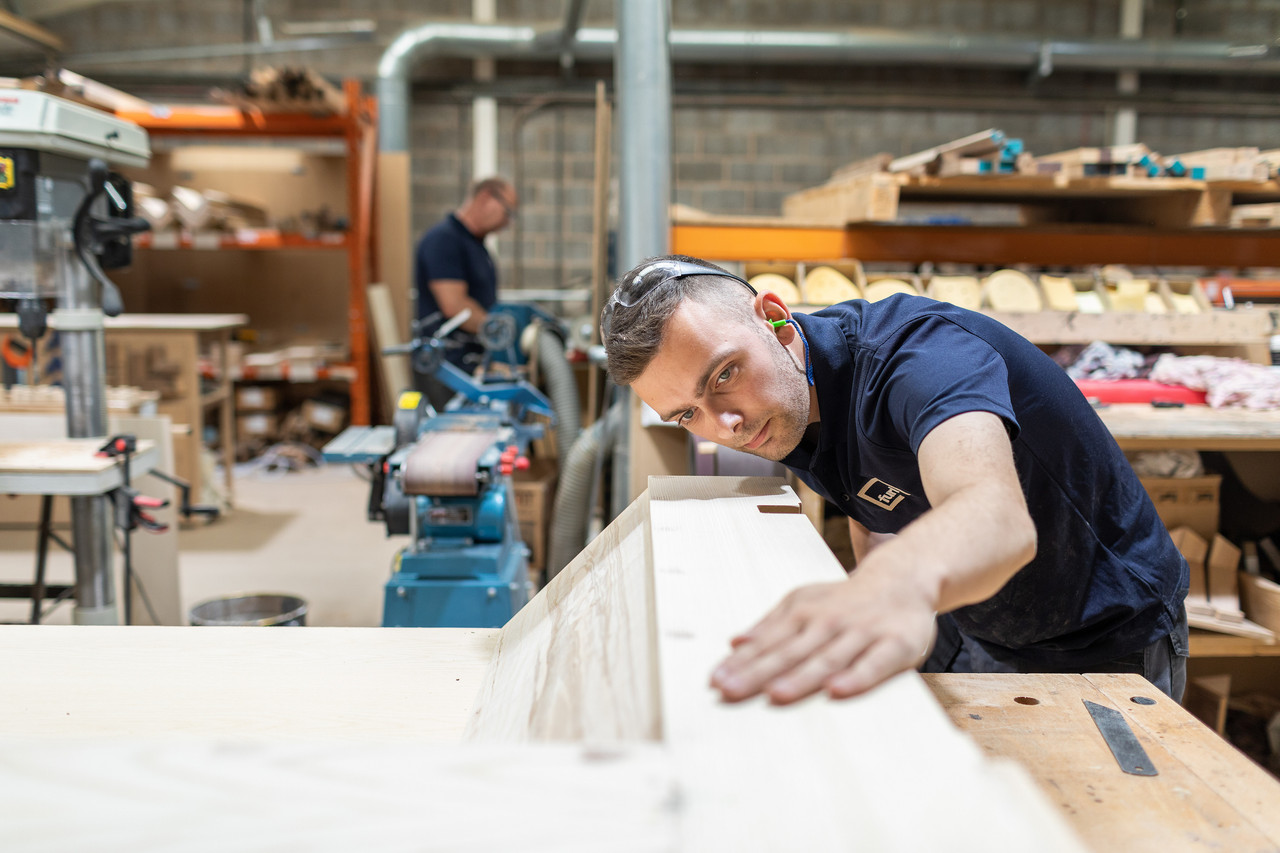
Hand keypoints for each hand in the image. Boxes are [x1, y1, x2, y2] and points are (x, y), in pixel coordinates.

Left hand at [709, 570, 938, 704]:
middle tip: (730, 691)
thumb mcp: (804, 602)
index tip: (715, 682)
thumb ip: (770, 624)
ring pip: (827, 659)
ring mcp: (861, 633)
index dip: (740, 663)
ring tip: (775, 693)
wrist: (902, 578)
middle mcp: (828, 623)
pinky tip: (837, 691)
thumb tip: (735, 642)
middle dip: (757, 673)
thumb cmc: (846, 599)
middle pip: (789, 653)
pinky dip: (856, 677)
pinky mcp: (895, 644)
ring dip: (800, 677)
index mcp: (803, 614)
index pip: (766, 643)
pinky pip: (874, 664)